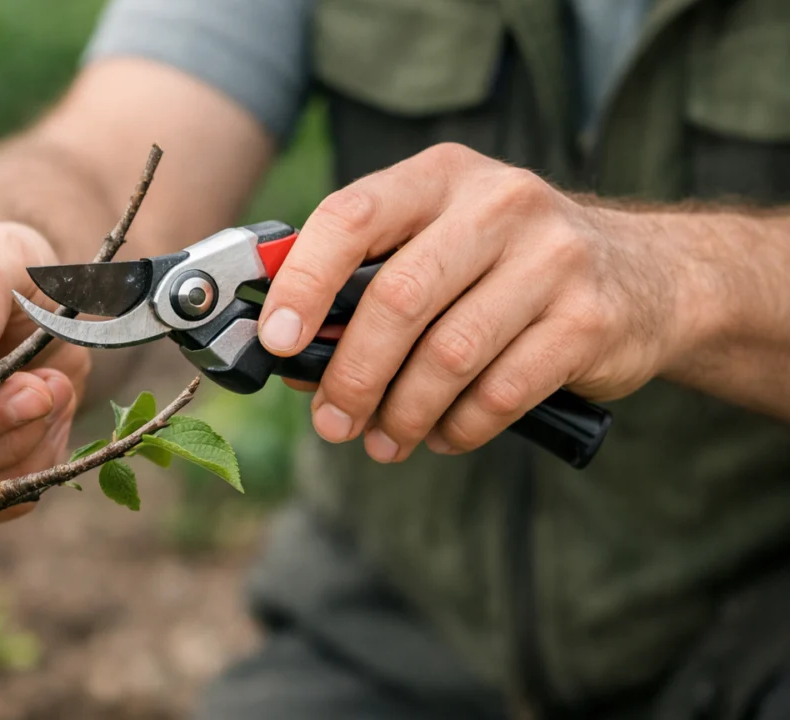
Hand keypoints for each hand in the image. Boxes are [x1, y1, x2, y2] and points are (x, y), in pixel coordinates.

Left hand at [259, 144, 687, 461]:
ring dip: (403, 413)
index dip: (302, 283)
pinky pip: (500, 392)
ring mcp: (552, 257)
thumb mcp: (438, 243)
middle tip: (332, 422)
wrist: (648, 275)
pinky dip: (459, 427)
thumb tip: (291, 353)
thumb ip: (367, 283)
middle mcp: (499, 204)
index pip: (351, 216)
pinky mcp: (589, 318)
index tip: (276, 342)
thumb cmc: (507, 266)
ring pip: (448, 355)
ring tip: (386, 439)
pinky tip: (444, 435)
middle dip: (352, 375)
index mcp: (441, 176)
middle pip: (397, 299)